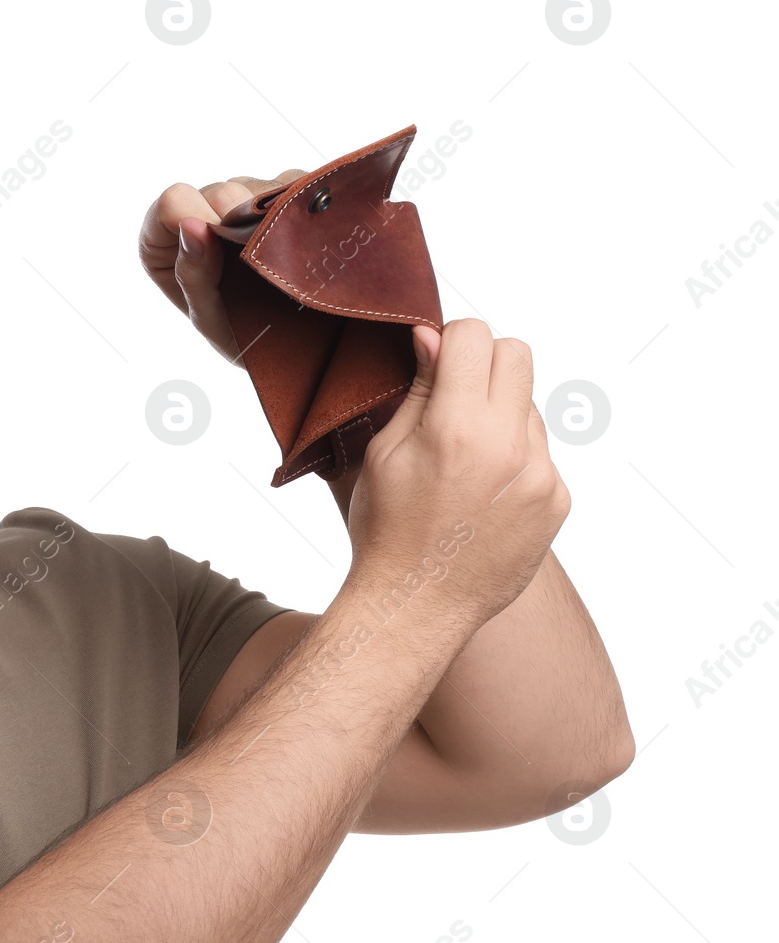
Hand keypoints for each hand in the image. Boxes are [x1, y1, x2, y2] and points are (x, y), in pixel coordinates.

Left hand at [137, 168, 305, 363]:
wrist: (300, 347)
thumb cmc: (242, 337)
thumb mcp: (210, 320)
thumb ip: (192, 275)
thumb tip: (191, 226)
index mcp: (167, 241)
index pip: (172, 201)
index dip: (193, 214)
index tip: (217, 241)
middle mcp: (205, 214)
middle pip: (219, 191)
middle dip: (238, 221)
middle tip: (257, 259)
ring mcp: (245, 201)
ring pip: (258, 187)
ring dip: (270, 220)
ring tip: (282, 259)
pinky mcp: (285, 194)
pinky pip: (294, 185)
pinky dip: (298, 209)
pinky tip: (301, 240)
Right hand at [345, 319, 570, 632]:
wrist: (417, 607)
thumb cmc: (386, 532)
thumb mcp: (384, 453)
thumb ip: (420, 390)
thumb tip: (434, 336)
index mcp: (456, 429)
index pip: (476, 336)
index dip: (450, 340)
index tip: (437, 361)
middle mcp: (508, 447)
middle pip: (517, 354)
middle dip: (485, 363)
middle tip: (455, 398)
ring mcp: (541, 476)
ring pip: (530, 408)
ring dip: (500, 418)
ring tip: (464, 464)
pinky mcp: (557, 501)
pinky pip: (542, 454)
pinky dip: (515, 461)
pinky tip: (483, 496)